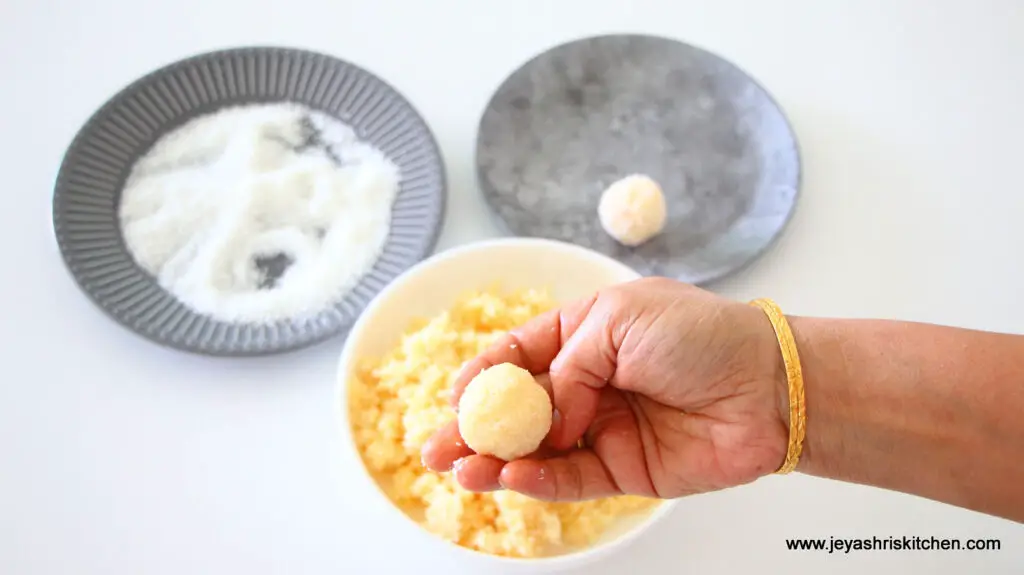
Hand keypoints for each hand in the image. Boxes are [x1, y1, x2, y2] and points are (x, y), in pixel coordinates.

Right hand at [421, 277, 789, 500]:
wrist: (767, 385)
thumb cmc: (701, 335)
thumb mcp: (619, 321)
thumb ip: (567, 365)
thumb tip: (543, 414)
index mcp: (583, 334)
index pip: (518, 355)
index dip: (483, 376)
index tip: (454, 396)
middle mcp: (587, 382)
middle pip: (517, 409)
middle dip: (474, 428)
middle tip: (435, 448)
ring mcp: (603, 427)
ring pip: (536, 449)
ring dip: (496, 459)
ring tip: (461, 468)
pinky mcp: (624, 469)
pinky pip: (571, 478)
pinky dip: (539, 479)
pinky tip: (512, 476)